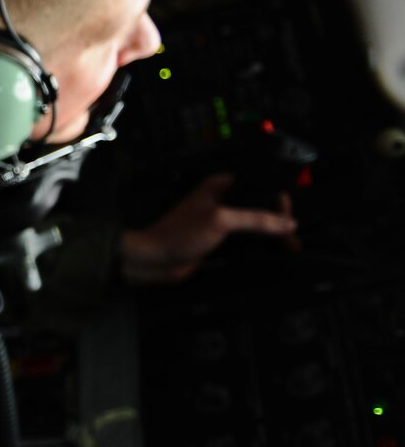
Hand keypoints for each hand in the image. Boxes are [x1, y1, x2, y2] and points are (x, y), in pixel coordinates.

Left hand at [121, 172, 296, 284]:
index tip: (289, 217)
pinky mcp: (220, 240)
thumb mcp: (220, 220)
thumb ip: (256, 219)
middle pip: (261, 207)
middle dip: (279, 220)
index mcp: (221, 186)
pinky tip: (273, 252)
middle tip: (292, 236)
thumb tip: (286, 222)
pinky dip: (261, 246)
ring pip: (256, 225)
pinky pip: (247, 240)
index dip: (277, 201)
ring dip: (273, 235)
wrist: (154, 260)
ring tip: (290, 246)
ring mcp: (222, 221)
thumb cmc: (177, 234)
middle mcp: (223, 201)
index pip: (260, 187)